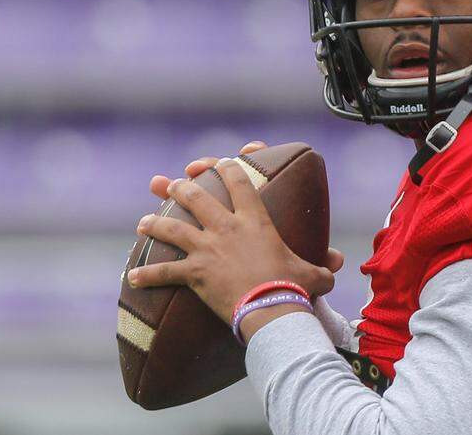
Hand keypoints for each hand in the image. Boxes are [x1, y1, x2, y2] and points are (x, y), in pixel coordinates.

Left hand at [148, 140, 344, 274]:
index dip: (227, 167)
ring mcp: (207, 248)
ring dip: (156, 222)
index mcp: (255, 221)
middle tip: (170, 184)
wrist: (272, 308)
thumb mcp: (313, 274)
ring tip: (143, 222)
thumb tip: (338, 263)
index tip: (219, 162)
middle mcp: (227, 228)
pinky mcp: (194, 272)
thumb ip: (322, 265)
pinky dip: (148, 275)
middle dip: (180, 187)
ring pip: (173, 227)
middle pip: (196, 197)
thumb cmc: (294, 289)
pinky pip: (164, 271)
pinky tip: (133, 278)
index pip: (240, 182)